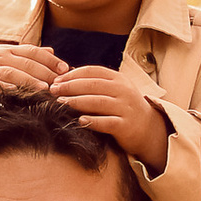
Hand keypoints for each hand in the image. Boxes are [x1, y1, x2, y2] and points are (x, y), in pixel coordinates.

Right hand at [0, 39, 61, 107]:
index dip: (50, 60)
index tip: (66, 69)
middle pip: (26, 62)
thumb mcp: (6, 54)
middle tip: (61, 83)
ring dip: (30, 81)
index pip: (33, 51)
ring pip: (13, 73)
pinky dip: (8, 90)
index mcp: (9, 49)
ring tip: (45, 89)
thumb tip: (53, 52)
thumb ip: (28, 54)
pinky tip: (20, 96)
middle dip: (45, 72)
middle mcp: (0, 56)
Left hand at [51, 64, 170, 169]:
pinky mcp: (126, 125)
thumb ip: (95, 83)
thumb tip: (66, 76)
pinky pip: (107, 122)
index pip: (92, 71)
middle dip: (70, 86)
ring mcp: (125, 108)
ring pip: (98, 102)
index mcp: (118, 79)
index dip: (72, 74)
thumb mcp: (114, 90)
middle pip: (93, 85)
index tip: (56, 80)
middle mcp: (123, 91)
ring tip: (60, 103)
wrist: (148, 128)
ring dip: (77, 102)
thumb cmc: (123, 108)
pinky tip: (80, 121)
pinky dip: (93, 121)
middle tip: (53, 91)